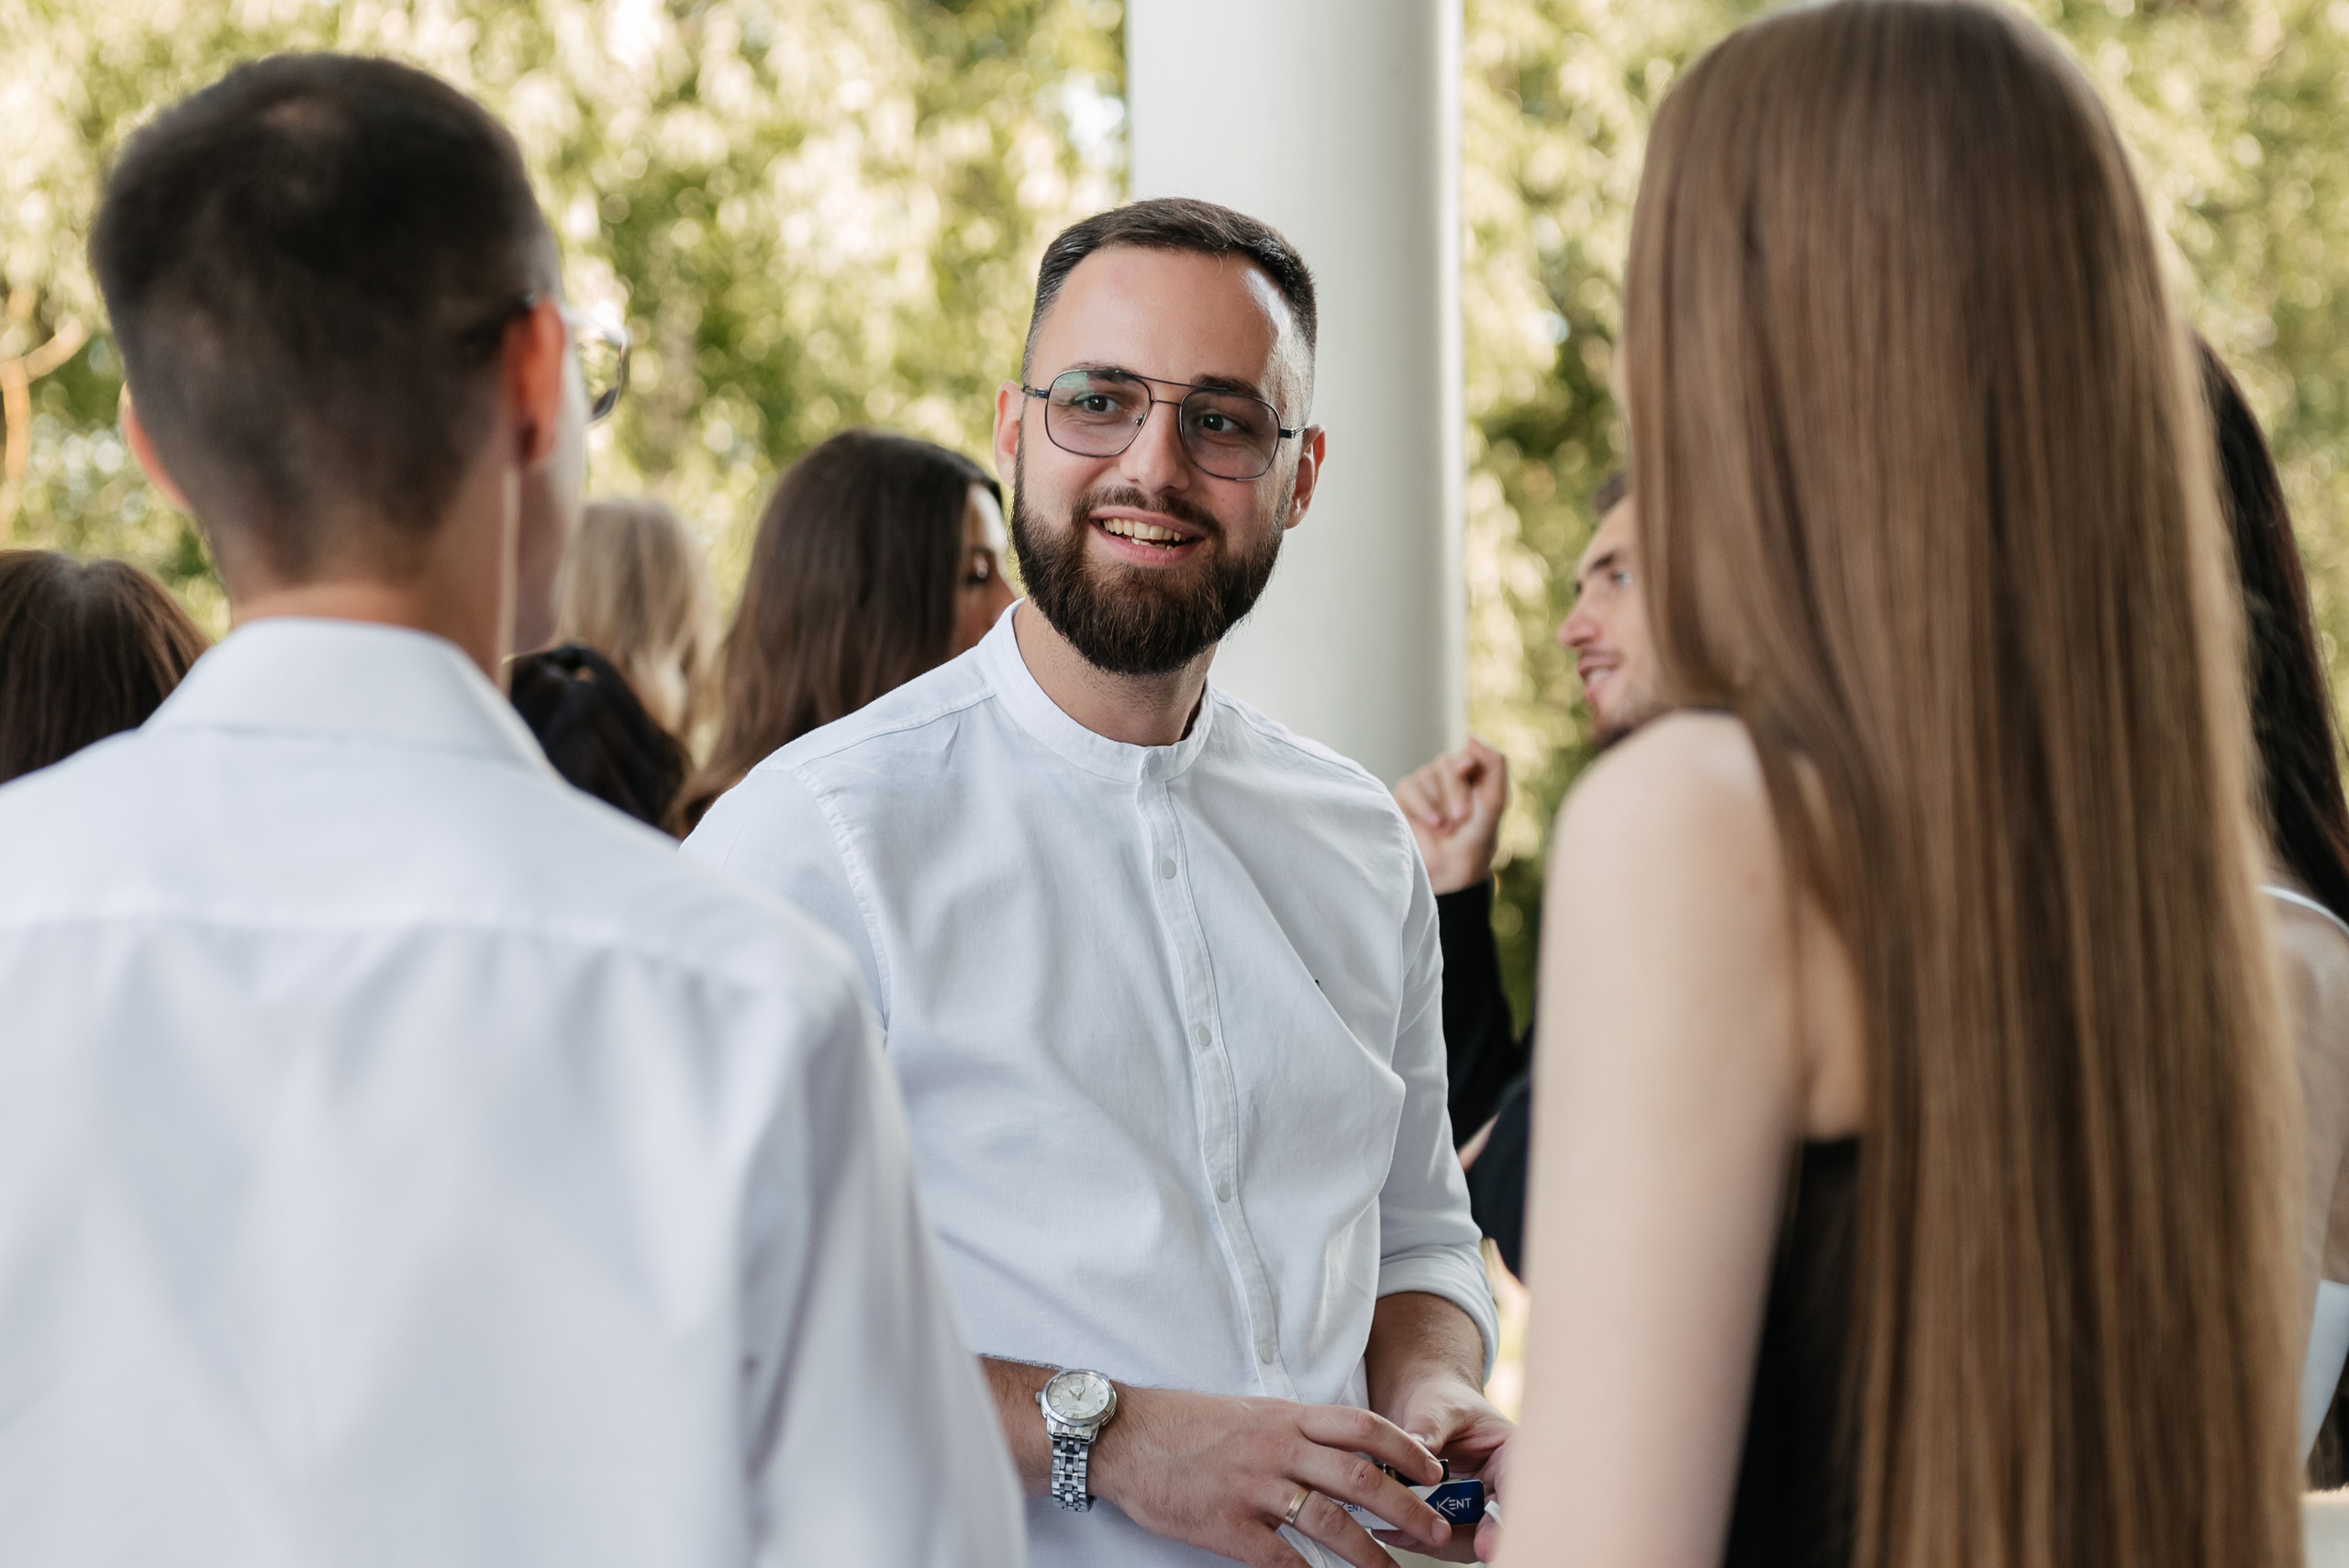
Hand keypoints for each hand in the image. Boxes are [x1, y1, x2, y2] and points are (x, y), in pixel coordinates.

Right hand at [1089, 1385, 1457, 1567]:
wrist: (1125, 1436)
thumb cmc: (1187, 1424)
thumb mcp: (1250, 1411)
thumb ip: (1295, 1430)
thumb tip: (1345, 1453)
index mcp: (1285, 1417)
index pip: (1362, 1427)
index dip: (1405, 1450)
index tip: (1433, 1472)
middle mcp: (1276, 1448)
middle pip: (1358, 1477)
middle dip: (1406, 1507)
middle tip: (1434, 1530)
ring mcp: (1252, 1487)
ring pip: (1328, 1522)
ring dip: (1368, 1552)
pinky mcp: (1226, 1525)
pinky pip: (1279, 1559)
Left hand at [1377, 1373, 1514, 1562]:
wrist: (1426, 1410)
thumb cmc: (1442, 1401)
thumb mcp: (1439, 1406)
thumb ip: (1430, 1426)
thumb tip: (1416, 1446)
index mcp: (1512, 1456)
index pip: (1517, 1493)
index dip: (1503, 1523)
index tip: (1484, 1545)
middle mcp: (1501, 1489)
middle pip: (1495, 1529)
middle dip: (1465, 1541)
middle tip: (1433, 1542)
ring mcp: (1476, 1508)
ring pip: (1464, 1540)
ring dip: (1433, 1540)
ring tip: (1398, 1531)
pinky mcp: (1450, 1519)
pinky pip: (1437, 1537)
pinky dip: (1415, 1536)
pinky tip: (1389, 1529)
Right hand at [1394, 738, 1508, 894]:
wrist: (1453, 870)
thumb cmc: (1476, 838)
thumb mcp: (1495, 801)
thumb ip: (1494, 765)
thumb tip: (1471, 736)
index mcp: (1471, 773)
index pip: (1467, 754)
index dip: (1467, 767)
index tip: (1469, 777)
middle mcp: (1446, 775)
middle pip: (1446, 765)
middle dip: (1454, 793)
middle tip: (1460, 818)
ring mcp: (1424, 784)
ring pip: (1426, 776)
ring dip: (1438, 804)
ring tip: (1445, 827)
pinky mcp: (1404, 796)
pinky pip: (1409, 788)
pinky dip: (1422, 806)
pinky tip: (1432, 823)